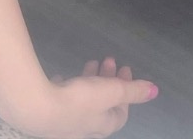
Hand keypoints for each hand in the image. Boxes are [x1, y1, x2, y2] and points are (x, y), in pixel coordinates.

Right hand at [0, 56, 156, 138]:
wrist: (36, 108)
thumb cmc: (79, 100)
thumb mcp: (112, 91)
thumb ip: (134, 90)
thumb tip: (156, 91)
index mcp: (103, 126)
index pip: (122, 112)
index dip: (127, 90)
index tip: (124, 68)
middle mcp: (85, 130)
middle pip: (102, 105)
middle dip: (108, 82)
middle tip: (107, 61)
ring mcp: (64, 125)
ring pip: (83, 102)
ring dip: (90, 82)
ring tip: (90, 63)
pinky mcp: (47, 116)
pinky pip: (62, 101)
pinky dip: (67, 88)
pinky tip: (63, 78)